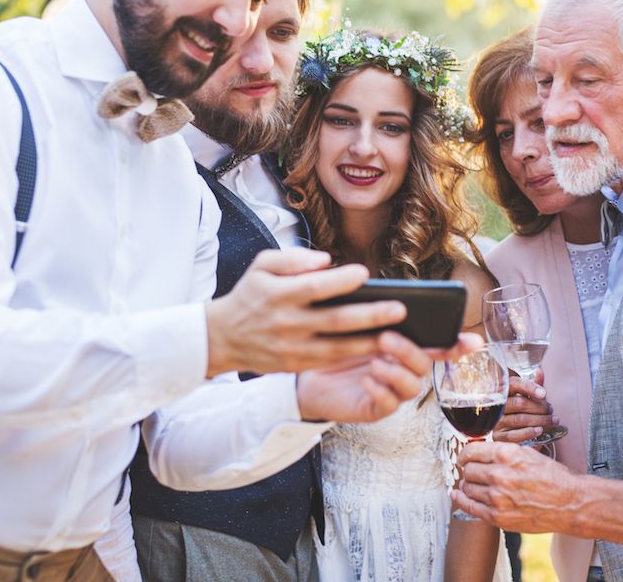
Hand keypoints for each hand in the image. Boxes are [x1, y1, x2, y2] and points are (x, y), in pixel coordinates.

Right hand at [204, 248, 404, 376]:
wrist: (223, 337)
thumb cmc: (251, 294)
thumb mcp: (262, 266)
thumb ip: (293, 258)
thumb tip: (326, 260)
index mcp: (277, 294)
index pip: (313, 287)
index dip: (339, 281)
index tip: (365, 274)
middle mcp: (286, 323)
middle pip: (334, 320)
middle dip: (370, 316)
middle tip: (399, 309)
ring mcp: (291, 347)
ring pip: (337, 347)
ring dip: (370, 341)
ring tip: (397, 334)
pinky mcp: (295, 365)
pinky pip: (330, 361)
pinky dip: (354, 357)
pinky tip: (377, 349)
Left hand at [296, 331, 481, 422]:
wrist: (307, 371)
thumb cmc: (335, 343)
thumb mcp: (356, 325)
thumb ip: (378, 317)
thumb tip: (394, 302)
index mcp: (405, 347)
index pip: (440, 346)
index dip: (458, 346)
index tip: (473, 342)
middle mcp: (404, 370)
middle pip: (424, 365)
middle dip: (409, 351)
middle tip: (386, 338)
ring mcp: (392, 391)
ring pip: (411, 387)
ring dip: (396, 372)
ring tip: (374, 362)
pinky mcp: (376, 408)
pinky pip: (389, 404)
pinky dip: (381, 390)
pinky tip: (367, 379)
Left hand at [451, 441, 579, 533]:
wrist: (570, 503)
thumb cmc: (553, 477)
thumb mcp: (528, 453)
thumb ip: (503, 452)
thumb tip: (482, 452)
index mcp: (507, 455)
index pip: (471, 451)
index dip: (465, 454)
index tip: (464, 457)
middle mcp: (499, 474)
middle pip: (468, 470)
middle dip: (469, 469)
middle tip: (473, 471)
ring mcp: (497, 498)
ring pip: (468, 487)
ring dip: (469, 485)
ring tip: (475, 484)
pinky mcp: (498, 517)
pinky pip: (470, 506)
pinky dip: (461, 499)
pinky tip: (458, 495)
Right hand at [492, 370, 554, 443]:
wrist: (517, 434)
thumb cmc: (524, 412)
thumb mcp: (530, 398)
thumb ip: (535, 386)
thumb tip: (539, 371)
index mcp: (505, 391)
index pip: (515, 385)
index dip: (530, 388)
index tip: (544, 394)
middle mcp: (498, 406)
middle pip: (520, 403)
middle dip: (540, 407)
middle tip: (551, 410)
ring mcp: (497, 421)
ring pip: (519, 419)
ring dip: (540, 420)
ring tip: (552, 420)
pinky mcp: (498, 436)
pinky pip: (513, 435)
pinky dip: (529, 433)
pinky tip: (540, 430)